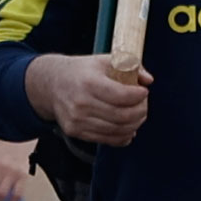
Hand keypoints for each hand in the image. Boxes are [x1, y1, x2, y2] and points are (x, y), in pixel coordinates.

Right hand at [27, 52, 150, 147]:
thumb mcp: (103, 61)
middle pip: (121, 116)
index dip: (138, 95)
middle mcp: (81, 103)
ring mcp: (77, 120)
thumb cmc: (82, 72)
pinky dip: (123, 136)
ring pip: (116, 130)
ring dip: (134, 124)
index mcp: (88, 82)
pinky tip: (129, 128)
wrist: (52, 85)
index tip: (144, 91)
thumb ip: (128, 66)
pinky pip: (106, 140)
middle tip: (144, 105)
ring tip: (138, 115)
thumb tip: (148, 79)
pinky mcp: (76, 132)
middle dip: (140, 111)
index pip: (121, 95)